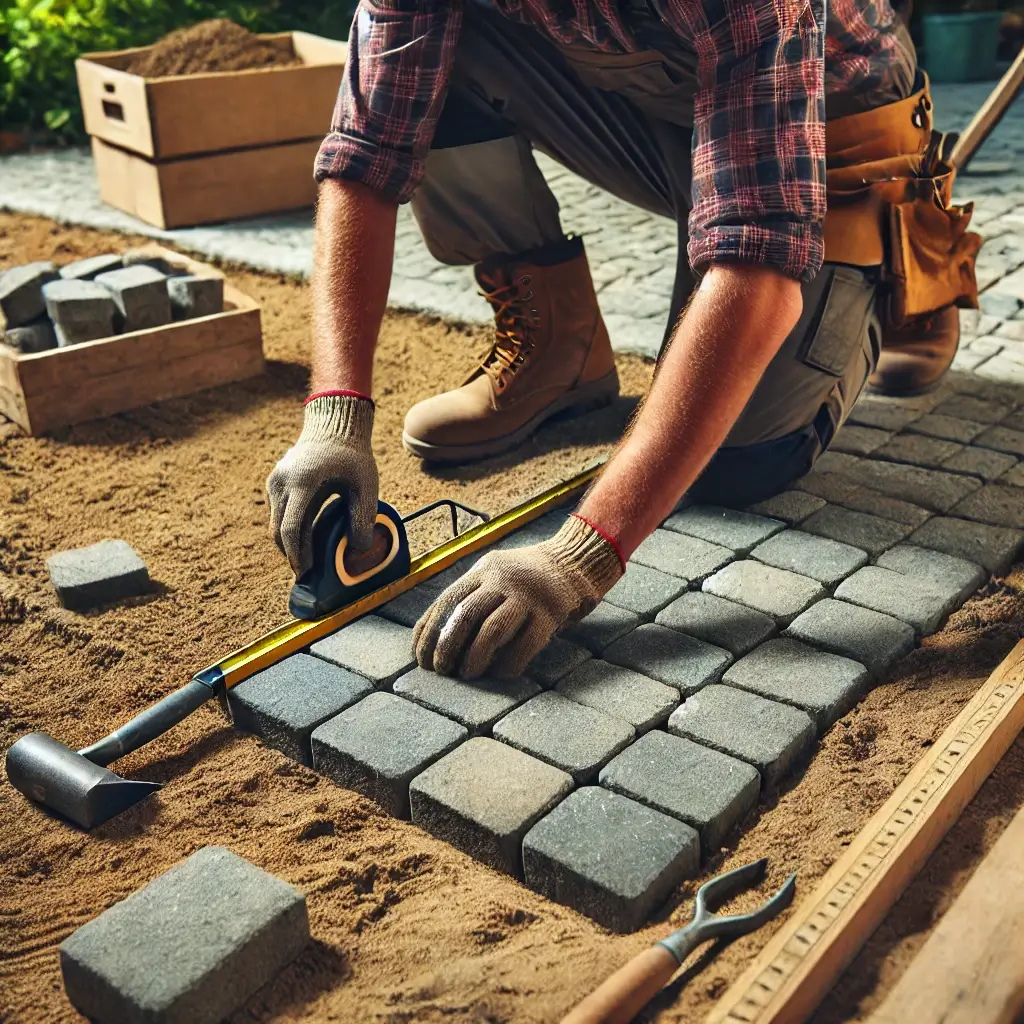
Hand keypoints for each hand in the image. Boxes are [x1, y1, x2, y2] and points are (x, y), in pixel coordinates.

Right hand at [267, 393, 378, 575]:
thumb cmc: (352, 455)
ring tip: (307, 560)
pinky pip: (277, 512)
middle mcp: (282, 482)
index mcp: (303, 482)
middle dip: (291, 555)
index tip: (306, 573)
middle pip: (278, 530)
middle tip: (307, 574)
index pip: (290, 528)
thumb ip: (362, 517)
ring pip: (275, 522)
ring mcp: (275, 481)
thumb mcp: (365, 485)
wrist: (334, 425)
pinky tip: (305, 540)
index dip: (297, 555)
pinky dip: (287, 529)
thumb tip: (358, 551)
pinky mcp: (275, 481)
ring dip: (288, 543)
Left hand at [414, 515, 623, 678]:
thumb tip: (433, 638)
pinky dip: (508, 664)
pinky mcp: (549, 614)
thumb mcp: (492, 574)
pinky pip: (525, 645)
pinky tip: (499, 674)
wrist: (572, 562)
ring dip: (475, 658)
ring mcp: (527, 595)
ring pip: (492, 631)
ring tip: (468, 674)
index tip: (421, 657)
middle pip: (466, 615)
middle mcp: (502, 579)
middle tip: (442, 670)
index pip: (447, 601)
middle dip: (448, 647)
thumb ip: (468, 595)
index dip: (429, 631)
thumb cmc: (522, 576)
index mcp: (483, 570)